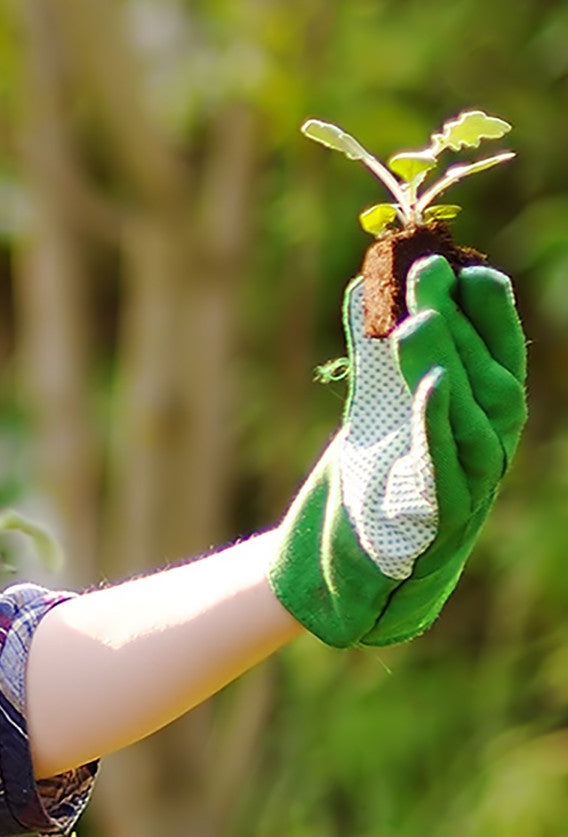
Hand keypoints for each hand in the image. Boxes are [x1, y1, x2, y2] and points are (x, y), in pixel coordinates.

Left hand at [271, 256, 525, 647]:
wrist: (337, 568)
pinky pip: (450, 468)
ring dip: (449, 364)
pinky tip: (434, 385)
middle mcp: (487, 453)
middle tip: (427, 276)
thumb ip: (374, 354)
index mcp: (480, 424)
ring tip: (419, 320)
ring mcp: (469, 489)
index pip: (499, 360)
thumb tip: (366, 287)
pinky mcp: (439, 523)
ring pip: (474, 419)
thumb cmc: (366, 485)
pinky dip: (443, 423)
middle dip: (460, 325)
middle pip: (488, 380)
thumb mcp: (371, 409)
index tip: (470, 269)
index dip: (491, 315)